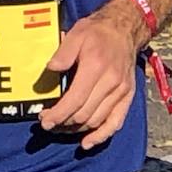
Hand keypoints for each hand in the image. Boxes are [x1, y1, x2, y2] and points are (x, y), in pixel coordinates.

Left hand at [37, 4, 139, 149]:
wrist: (125, 29)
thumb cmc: (97, 32)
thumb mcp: (76, 34)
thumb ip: (63, 53)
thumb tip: (50, 69)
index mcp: (96, 67)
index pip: (75, 99)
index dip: (58, 114)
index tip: (44, 121)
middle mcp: (111, 83)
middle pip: (84, 114)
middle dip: (63, 123)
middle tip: (47, 122)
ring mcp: (121, 92)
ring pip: (97, 120)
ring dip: (76, 129)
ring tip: (60, 128)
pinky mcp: (127, 97)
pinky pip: (115, 122)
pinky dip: (101, 136)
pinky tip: (86, 143)